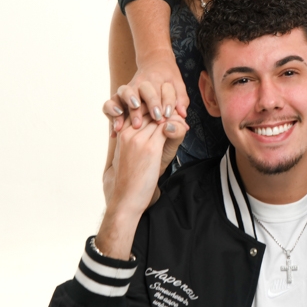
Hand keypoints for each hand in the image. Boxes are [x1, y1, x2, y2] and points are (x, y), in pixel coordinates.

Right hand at [97, 111, 188, 256]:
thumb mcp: (130, 153)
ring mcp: (138, 139)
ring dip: (174, 116)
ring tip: (183, 120)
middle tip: (180, 113)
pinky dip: (177, 125)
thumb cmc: (130, 178)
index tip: (169, 112)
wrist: (126, 198)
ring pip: (160, 116)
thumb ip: (137, 138)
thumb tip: (155, 127)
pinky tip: (183, 128)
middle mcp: (129, 132)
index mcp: (122, 132)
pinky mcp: (150, 147)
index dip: (157, 108)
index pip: (141, 108)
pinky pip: (167, 127)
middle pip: (151, 109)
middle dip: (166, 110)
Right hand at [104, 53, 188, 133]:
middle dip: (148, 104)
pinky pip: (109, 104)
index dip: (163, 102)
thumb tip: (183, 115)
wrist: (154, 62)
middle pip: (141, 90)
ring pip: (123, 93)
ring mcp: (127, 89)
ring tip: (134, 122)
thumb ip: (181, 99)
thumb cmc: (168, 78)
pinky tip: (116, 131)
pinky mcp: (118, 97)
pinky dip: (111, 116)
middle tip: (155, 118)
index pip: (158, 89)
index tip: (167, 115)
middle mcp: (139, 82)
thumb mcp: (178, 85)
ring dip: (127, 107)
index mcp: (156, 78)